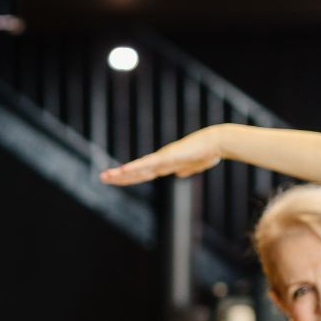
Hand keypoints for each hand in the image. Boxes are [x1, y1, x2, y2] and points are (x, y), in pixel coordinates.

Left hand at [100, 126, 224, 185]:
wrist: (218, 141)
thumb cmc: (209, 151)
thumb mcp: (195, 165)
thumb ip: (186, 169)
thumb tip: (179, 175)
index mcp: (166, 164)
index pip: (143, 173)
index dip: (129, 177)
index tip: (116, 179)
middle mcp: (161, 160)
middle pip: (136, 171)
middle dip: (119, 176)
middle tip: (102, 178)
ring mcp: (163, 158)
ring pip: (137, 168)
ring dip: (121, 173)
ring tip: (105, 176)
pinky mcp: (168, 157)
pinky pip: (148, 165)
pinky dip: (135, 168)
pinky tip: (123, 171)